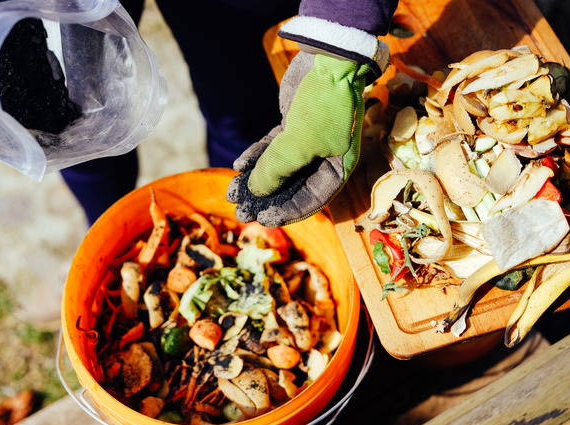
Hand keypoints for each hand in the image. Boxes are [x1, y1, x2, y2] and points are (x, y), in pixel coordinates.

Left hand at [226, 51, 369, 227]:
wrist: (328, 60)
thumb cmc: (325, 106)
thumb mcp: (301, 144)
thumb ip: (276, 170)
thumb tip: (255, 193)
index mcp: (337, 169)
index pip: (311, 200)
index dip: (287, 212)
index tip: (263, 220)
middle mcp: (324, 158)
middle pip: (291, 187)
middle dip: (265, 199)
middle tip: (241, 212)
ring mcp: (307, 141)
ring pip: (277, 168)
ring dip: (255, 180)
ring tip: (232, 193)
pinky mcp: (292, 125)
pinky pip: (270, 148)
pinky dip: (255, 157)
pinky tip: (237, 167)